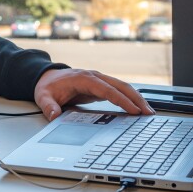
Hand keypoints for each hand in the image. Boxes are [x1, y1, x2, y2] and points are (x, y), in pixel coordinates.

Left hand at [34, 68, 155, 120]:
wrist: (46, 77)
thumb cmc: (47, 86)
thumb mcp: (43, 96)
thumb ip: (48, 106)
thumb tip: (54, 115)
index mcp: (83, 78)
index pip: (107, 89)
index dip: (121, 99)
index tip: (133, 110)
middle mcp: (94, 76)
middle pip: (120, 85)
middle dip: (136, 98)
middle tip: (148, 113)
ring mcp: (99, 80)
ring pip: (123, 87)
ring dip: (137, 98)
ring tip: (149, 112)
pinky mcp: (101, 86)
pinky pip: (119, 90)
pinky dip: (131, 98)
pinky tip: (138, 108)